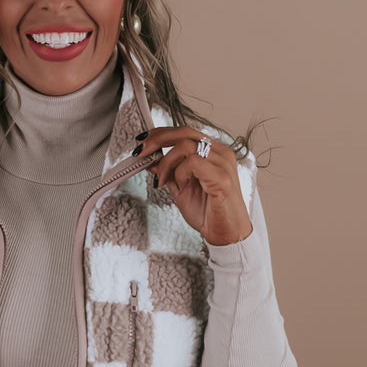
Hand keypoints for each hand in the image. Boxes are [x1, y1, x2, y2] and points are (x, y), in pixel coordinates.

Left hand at [134, 126, 251, 245]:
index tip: (143, 142)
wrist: (225, 234)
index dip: (161, 133)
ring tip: (162, 180)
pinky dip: (180, 173)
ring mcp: (223, 163)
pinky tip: (180, 186)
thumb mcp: (181, 189)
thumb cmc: (209, 212)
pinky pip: (193, 162)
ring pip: (186, 146)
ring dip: (166, 162)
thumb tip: (150, 160)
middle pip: (185, 132)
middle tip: (141, 153)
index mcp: (212, 153)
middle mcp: (220, 153)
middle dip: (157, 140)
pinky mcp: (222, 177)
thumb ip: (169, 172)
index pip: (185, 132)